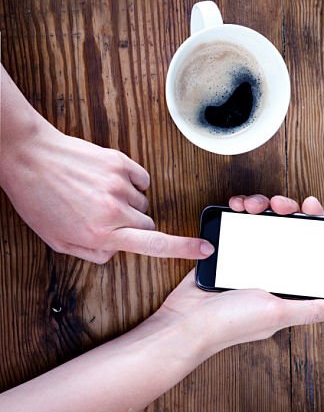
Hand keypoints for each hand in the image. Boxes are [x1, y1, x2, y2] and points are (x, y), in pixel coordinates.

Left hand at [0, 120, 211, 262]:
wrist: (31, 159)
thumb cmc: (38, 201)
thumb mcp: (58, 240)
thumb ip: (91, 252)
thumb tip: (114, 251)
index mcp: (100, 234)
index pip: (154, 245)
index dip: (184, 248)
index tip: (205, 250)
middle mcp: (115, 210)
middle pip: (149, 225)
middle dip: (135, 226)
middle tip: (110, 221)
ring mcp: (120, 184)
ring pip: (142, 201)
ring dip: (128, 203)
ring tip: (97, 196)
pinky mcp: (121, 163)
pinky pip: (140, 179)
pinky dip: (129, 182)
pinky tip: (106, 181)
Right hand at [155, 194, 323, 358]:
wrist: (182, 324)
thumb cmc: (230, 323)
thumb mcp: (277, 313)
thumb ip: (311, 309)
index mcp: (287, 283)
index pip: (311, 246)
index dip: (314, 223)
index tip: (310, 206)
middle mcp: (270, 269)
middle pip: (288, 227)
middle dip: (285, 208)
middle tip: (278, 205)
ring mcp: (248, 258)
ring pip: (263, 221)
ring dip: (261, 205)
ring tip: (251, 205)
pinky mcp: (227, 251)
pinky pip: (238, 224)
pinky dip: (239, 210)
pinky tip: (235, 206)